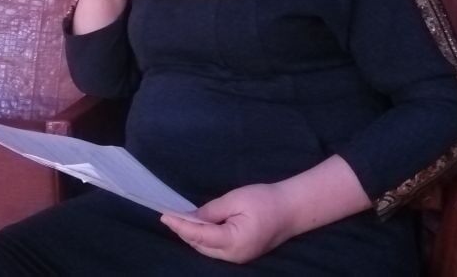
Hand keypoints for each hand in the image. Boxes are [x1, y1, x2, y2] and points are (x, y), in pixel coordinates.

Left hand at [160, 184, 295, 263]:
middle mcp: (234, 255)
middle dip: (184, 232)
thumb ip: (212, 210)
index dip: (180, 226)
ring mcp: (238, 257)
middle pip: (200, 246)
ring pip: (207, 249)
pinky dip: (205, 237)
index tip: (164, 216)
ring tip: (179, 219)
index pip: (199, 236)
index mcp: (233, 241)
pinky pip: (216, 248)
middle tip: (170, 215)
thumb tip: (191, 216)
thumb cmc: (266, 200)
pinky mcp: (241, 253)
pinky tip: (198, 226)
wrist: (292, 209)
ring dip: (193, 235)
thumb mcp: (236, 199)